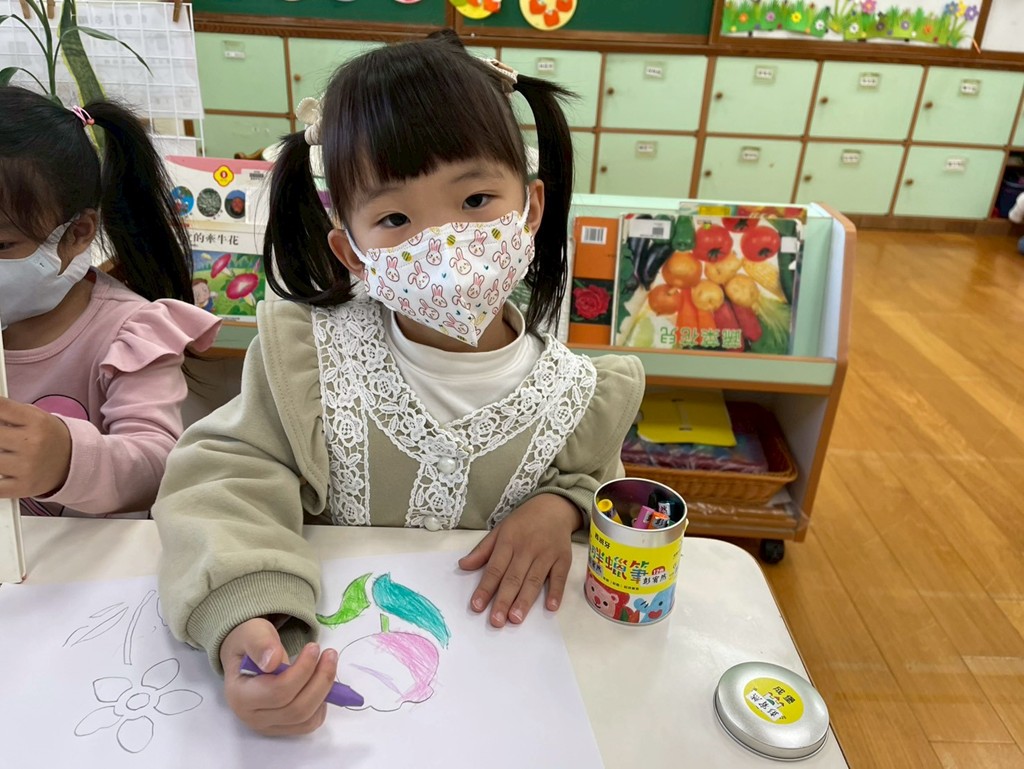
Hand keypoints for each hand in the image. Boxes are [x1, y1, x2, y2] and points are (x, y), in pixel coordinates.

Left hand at [0, 397, 71, 498]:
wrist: (72, 463)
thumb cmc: (48, 438)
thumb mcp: (35, 417)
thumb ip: (8, 412)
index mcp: (37, 421)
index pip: (1, 407)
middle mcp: (33, 443)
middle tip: (4, 439)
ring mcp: (27, 467)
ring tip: (5, 454)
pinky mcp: (23, 487)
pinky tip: (2, 471)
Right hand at [220, 618, 337, 735]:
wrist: (246, 656)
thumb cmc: (250, 643)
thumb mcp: (252, 632)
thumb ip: (260, 643)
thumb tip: (272, 661)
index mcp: (240, 695)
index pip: (277, 692)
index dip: (302, 671)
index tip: (313, 647)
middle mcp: (253, 717)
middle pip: (295, 710)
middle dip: (319, 681)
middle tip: (330, 654)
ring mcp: (268, 726)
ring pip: (305, 719)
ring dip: (324, 691)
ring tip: (329, 664)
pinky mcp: (282, 727)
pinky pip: (308, 724)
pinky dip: (321, 705)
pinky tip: (321, 683)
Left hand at [458, 494, 581, 627]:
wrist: (553, 507)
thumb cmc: (523, 522)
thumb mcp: (500, 530)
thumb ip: (482, 550)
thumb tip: (462, 565)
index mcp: (508, 541)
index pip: (494, 568)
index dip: (485, 588)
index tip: (477, 606)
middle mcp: (527, 548)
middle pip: (513, 578)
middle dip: (504, 600)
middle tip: (496, 621)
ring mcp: (546, 554)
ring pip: (534, 580)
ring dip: (525, 600)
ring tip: (515, 619)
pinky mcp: (563, 558)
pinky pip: (559, 577)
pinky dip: (556, 592)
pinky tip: (550, 607)